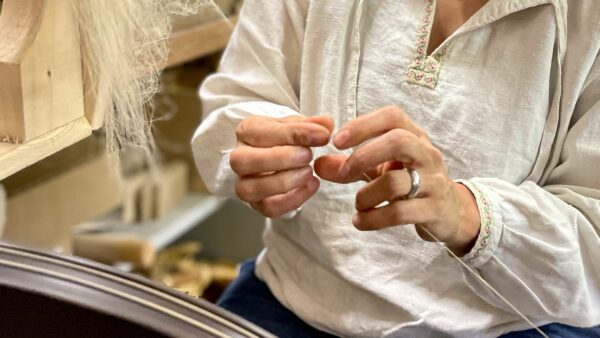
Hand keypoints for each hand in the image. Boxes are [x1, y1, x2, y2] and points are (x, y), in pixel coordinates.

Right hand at [231, 115, 332, 217]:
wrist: (279, 157)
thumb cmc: (284, 139)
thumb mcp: (296, 125)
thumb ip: (311, 124)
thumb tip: (326, 124)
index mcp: (246, 132)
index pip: (262, 132)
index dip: (294, 133)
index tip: (322, 135)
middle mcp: (239, 158)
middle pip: (243, 161)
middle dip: (279, 159)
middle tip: (308, 155)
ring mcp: (244, 183)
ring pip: (250, 189)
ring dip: (283, 182)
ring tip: (309, 172)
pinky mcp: (256, 203)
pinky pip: (268, 208)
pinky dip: (292, 199)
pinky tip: (311, 185)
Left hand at [315, 106, 479, 254]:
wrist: (451, 213)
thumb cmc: (411, 183)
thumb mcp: (380, 170)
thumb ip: (350, 165)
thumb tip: (318, 164)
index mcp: (414, 137)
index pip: (392, 117)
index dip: (363, 125)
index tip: (336, 141)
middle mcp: (427, 155)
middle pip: (398, 141)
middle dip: (363, 156)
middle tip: (343, 174)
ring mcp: (433, 182)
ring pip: (395, 182)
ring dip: (366, 195)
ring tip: (358, 204)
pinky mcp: (434, 209)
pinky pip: (400, 212)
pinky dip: (374, 218)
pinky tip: (361, 221)